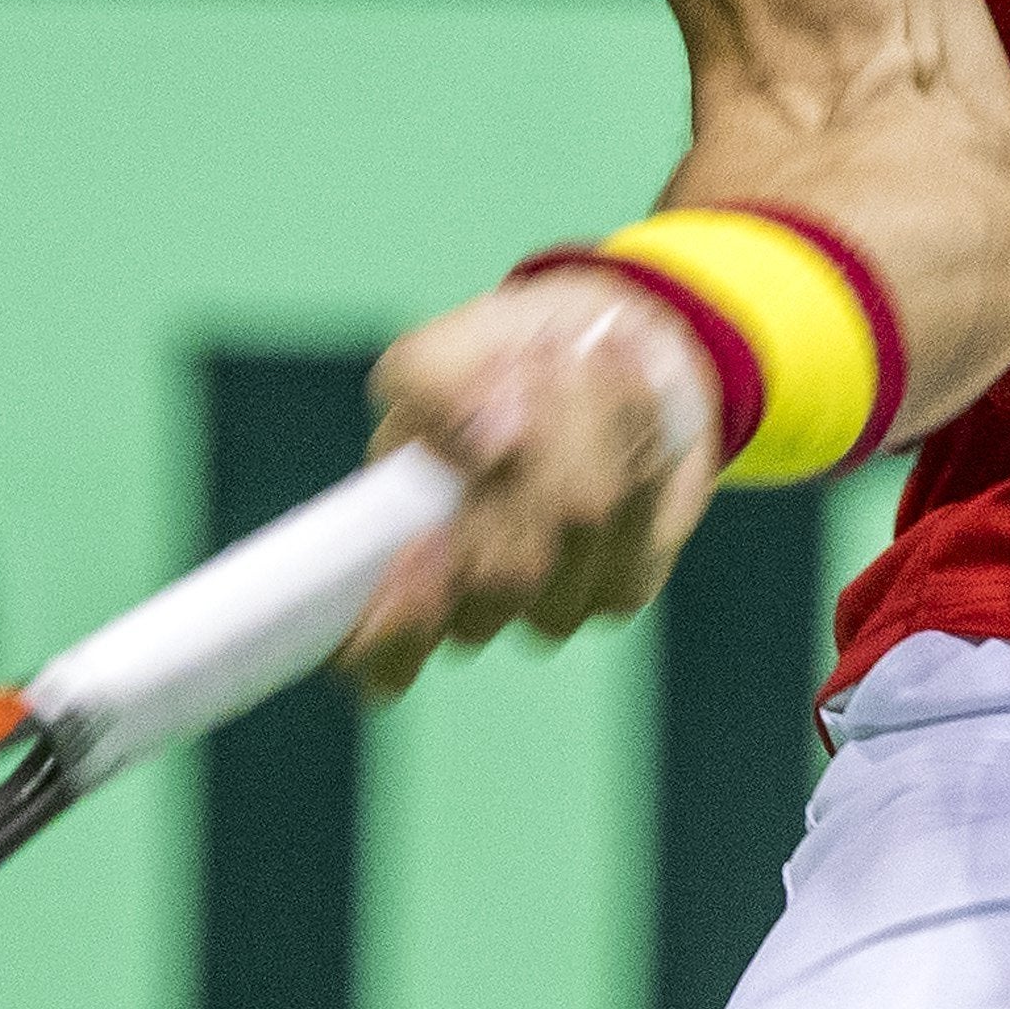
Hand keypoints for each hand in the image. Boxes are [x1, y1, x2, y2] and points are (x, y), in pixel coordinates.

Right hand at [340, 273, 720, 699]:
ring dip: (578, 435)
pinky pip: (632, 521)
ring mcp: (548, 604)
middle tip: (520, 379)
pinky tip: (616, 398)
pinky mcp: (620, 587)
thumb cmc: (494, 365)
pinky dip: (628, 443)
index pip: (377, 654)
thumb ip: (433, 385)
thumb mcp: (439, 355)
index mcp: (395, 565)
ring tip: (565, 367)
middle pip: (497, 578)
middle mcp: (467, 605)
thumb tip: (492, 447)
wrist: (596, 355)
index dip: (398, 624)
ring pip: (577, 533)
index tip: (418, 548)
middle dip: (519, 468)